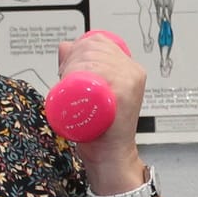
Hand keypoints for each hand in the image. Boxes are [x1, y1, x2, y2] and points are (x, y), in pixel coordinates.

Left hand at [55, 33, 147, 180]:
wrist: (109, 154)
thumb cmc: (101, 127)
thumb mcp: (93, 90)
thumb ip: (81, 65)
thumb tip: (66, 46)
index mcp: (130, 68)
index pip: (100, 41)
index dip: (79, 47)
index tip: (68, 64)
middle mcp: (133, 72)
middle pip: (94, 48)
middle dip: (72, 57)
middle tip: (64, 76)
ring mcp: (130, 81)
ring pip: (93, 59)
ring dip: (73, 66)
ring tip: (69, 84)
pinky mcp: (124, 93)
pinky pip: (99, 72)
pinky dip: (82, 73)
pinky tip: (77, 85)